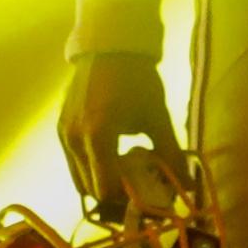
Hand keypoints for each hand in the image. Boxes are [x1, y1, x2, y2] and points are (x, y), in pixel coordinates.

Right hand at [59, 53, 182, 219]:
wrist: (110, 46)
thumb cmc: (137, 80)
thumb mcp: (157, 117)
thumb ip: (169, 153)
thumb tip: (188, 185)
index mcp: (98, 136)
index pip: (105, 190)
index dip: (126, 201)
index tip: (146, 198)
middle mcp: (74, 139)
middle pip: (90, 190)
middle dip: (113, 196)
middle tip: (137, 190)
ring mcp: (63, 133)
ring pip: (79, 178)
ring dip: (100, 182)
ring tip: (125, 173)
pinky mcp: (60, 128)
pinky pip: (73, 161)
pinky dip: (91, 168)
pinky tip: (112, 157)